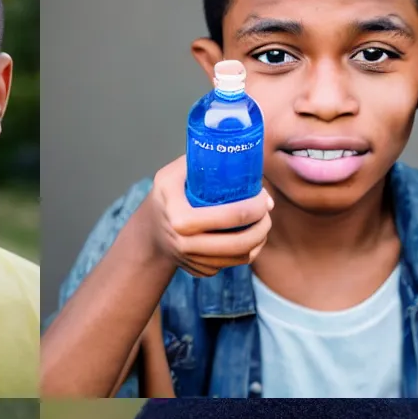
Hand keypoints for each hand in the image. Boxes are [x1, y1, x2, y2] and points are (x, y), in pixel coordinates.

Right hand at [145, 155, 273, 278]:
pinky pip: (232, 264)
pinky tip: (248, 237)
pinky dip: (246, 252)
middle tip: (268, 212)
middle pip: (241, 242)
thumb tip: (235, 146)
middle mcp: (186, 245)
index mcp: (181, 218)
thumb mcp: (172, 174)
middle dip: (263, 226)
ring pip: (241, 257)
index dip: (256, 207)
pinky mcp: (201, 271)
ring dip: (258, 241)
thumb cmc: (166, 196)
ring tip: (263, 224)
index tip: (264, 198)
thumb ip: (198, 160)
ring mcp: (194, 261)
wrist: (149, 233)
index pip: (232, 215)